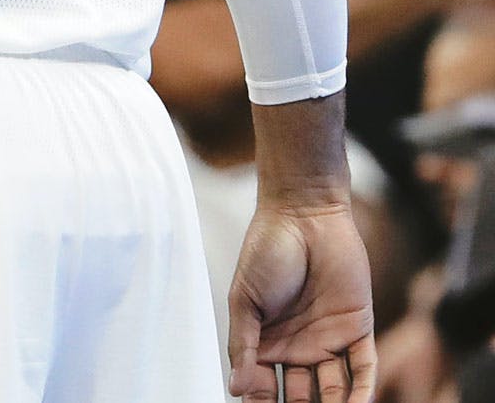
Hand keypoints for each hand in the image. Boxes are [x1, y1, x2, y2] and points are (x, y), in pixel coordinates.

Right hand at [229, 200, 377, 401]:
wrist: (302, 216)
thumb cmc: (266, 251)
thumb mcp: (243, 300)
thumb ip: (242, 345)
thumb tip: (235, 389)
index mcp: (265, 342)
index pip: (263, 388)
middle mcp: (297, 347)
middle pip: (301, 396)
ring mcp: (328, 340)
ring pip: (334, 389)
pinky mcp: (358, 330)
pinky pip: (363, 369)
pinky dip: (362, 392)